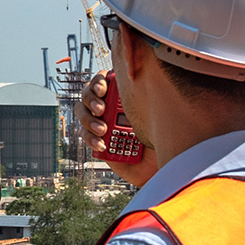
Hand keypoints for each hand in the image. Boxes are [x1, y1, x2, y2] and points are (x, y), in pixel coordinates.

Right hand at [84, 72, 157, 187]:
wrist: (156, 165)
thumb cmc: (162, 138)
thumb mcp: (160, 115)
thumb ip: (151, 100)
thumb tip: (146, 84)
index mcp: (122, 94)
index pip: (103, 79)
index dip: (99, 81)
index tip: (103, 90)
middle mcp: (109, 105)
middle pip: (87, 93)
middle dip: (91, 100)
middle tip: (101, 110)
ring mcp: (100, 121)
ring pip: (82, 113)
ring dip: (89, 119)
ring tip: (103, 130)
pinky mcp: (95, 139)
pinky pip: (85, 135)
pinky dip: (91, 139)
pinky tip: (102, 145)